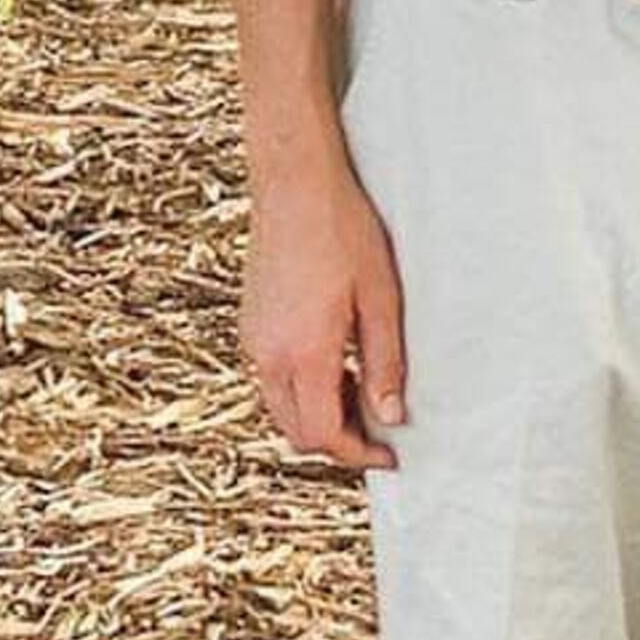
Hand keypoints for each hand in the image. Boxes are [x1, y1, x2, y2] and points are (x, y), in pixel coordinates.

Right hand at [243, 158, 408, 470]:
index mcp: (303, 353)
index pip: (322, 434)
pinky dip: (300, 388)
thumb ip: (385, 363)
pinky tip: (333, 360)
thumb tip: (391, 416)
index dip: (357, 454)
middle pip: (295, 431)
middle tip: (378, 427)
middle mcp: (267, 354)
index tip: (389, 454)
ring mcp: (252, 339)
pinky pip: (270, 377)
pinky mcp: (249, 324)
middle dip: (336, 440)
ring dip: (317, 413)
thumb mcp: (381, 299)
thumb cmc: (344, 232)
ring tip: (360, 388)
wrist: (294, 184)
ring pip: (279, 406)